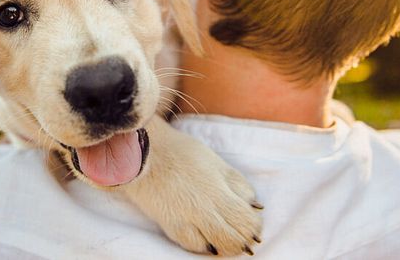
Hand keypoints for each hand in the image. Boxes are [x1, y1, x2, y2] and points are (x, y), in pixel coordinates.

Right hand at [121, 116, 262, 255]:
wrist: (144, 153)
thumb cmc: (181, 152)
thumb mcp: (216, 162)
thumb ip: (238, 184)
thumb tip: (255, 206)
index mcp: (219, 190)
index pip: (247, 220)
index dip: (254, 225)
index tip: (253, 221)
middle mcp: (204, 209)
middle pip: (234, 239)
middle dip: (243, 239)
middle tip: (243, 234)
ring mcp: (186, 220)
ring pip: (216, 247)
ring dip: (226, 245)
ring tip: (226, 237)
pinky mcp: (171, 227)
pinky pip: (194, 246)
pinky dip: (204, 245)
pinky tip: (207, 238)